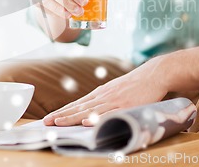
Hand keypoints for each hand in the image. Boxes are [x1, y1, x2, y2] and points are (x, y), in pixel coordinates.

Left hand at [43, 58, 167, 126]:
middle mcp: (103, 97)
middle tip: (46, 123)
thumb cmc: (133, 85)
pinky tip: (87, 123)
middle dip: (61, 116)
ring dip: (72, 118)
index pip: (76, 104)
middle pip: (78, 108)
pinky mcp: (125, 106)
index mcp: (99, 93)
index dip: (62, 112)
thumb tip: (88, 110)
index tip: (49, 119)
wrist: (153, 75)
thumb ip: (102, 100)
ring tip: (59, 124)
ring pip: (89, 112)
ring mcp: (113, 101)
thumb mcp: (114, 90)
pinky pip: (109, 114)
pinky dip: (97, 119)